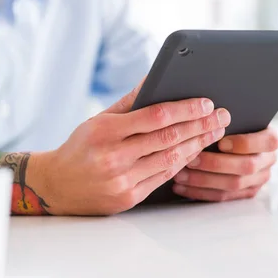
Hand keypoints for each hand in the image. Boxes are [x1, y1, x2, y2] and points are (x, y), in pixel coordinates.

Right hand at [31, 83, 230, 214]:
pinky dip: (182, 163)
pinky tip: (196, 152)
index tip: (206, 103)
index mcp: (105, 131)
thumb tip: (155, 79)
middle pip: (168, 138)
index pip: (155, 116)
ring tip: (215, 132)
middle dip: (200, 126)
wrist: (55, 186)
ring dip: (197, 144)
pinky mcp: (128, 198)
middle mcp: (113, 157)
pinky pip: (163, 178)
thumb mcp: (98, 120)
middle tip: (223, 117)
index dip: (185, 109)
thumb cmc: (80, 148)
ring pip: (170, 159)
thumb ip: (129, 102)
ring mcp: (121, 180)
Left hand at [172, 128, 277, 201]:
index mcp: (271, 139)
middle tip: (192, 160)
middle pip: (246, 166)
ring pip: (233, 185)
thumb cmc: (234, 125)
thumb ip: (226, 121)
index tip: (221, 142)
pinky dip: (200, 192)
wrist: (238, 142)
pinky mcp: (245, 193)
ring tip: (181, 175)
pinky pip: (223, 197)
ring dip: (203, 181)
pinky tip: (182, 187)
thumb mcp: (236, 118)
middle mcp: (268, 161)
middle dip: (216, 164)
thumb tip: (208, 117)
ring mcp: (258, 180)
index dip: (243, 143)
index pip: (267, 142)